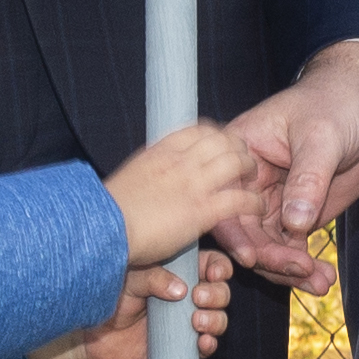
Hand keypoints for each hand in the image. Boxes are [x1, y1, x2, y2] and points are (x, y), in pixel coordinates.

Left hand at [35, 252, 231, 358]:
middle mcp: (187, 294)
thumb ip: (154, 277)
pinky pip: (205, 346)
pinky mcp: (181, 345)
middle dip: (217, 295)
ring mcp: (186, 320)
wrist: (90, 331)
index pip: (211, 264)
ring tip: (197, 321)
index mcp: (179, 271)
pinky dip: (209, 344)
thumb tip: (181, 290)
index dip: (219, 268)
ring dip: (215, 320)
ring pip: (218, 318)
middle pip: (220, 291)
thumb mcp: (131, 277)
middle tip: (198, 298)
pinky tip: (201, 342)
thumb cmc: (108, 295)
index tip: (212, 274)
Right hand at [101, 116, 270, 271]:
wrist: (101, 230)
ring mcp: (192, 184)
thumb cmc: (107, 213)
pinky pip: (238, 199)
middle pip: (222, 140)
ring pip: (235, 162)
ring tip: (253, 180)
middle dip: (238, 147)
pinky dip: (253, 201)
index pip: (197, 129)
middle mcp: (178, 162)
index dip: (216, 134)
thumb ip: (147, 173)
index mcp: (159, 151)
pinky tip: (256, 207)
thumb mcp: (129, 179)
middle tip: (245, 161)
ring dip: (249, 169)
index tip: (222, 143)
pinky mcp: (201, 211)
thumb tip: (152, 176)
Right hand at [215, 42, 358, 290]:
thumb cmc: (334, 103)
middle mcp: (248, 183)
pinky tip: (322, 278)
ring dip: (289, 270)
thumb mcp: (322, 136)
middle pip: (246, 234)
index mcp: (240, 154)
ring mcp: (272, 202)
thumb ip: (308, 179)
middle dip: (271, 258)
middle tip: (301, 271)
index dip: (234, 233)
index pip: (225, 200)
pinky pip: (291, 249)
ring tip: (320, 282)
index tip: (252, 258)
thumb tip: (295, 224)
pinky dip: (304, 267)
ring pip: (268, 247)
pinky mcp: (296, 215)